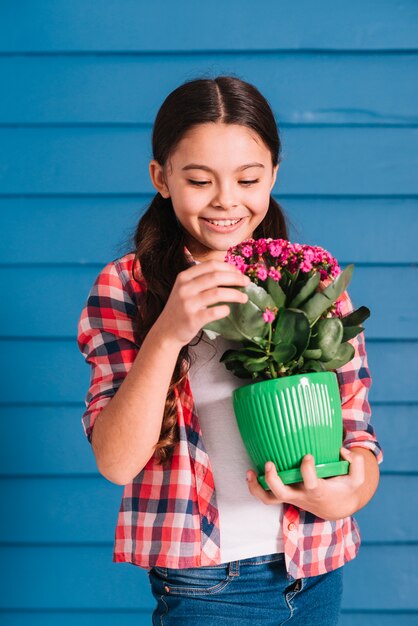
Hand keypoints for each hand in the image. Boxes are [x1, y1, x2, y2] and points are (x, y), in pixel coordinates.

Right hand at [156, 260, 249, 346]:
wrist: (166, 332)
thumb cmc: (181, 309)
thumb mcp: (185, 289)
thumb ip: (202, 280)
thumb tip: (231, 274)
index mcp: (184, 277)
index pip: (211, 265)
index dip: (228, 267)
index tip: (239, 273)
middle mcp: (185, 288)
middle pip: (216, 276)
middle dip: (236, 278)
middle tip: (247, 283)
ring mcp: (188, 303)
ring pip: (218, 293)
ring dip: (235, 294)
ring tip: (244, 298)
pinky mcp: (192, 319)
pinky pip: (215, 311)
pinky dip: (225, 310)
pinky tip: (228, 310)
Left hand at [246, 447, 366, 520]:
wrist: (335, 507)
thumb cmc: (344, 489)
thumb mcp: (357, 479)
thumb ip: (355, 463)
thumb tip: (341, 450)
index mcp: (318, 491)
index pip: (310, 483)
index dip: (307, 470)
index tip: (307, 456)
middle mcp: (301, 495)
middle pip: (282, 493)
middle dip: (273, 479)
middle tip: (270, 463)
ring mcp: (290, 496)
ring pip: (269, 498)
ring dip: (257, 487)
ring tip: (250, 472)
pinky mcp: (284, 494)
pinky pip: (266, 496)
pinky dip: (255, 487)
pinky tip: (249, 473)